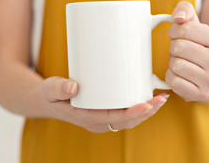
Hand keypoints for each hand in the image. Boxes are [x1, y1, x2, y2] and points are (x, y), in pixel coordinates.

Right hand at [39, 77, 168, 132]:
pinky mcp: (105, 112)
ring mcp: (102, 119)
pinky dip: (138, 108)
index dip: (133, 113)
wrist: (47, 102)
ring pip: (129, 119)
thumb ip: (58, 88)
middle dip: (146, 111)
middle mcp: (98, 122)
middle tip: (162, 99)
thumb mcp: (50, 90)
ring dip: (146, 111)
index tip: (147, 104)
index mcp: (87, 118)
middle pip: (127, 120)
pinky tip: (148, 98)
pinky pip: (125, 114)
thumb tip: (72, 86)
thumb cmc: (50, 95)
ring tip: (161, 99)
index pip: (114, 119)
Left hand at [165, 1, 208, 101]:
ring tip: (181, 61)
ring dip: (172, 62)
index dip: (174, 30)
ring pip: (175, 65)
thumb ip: (184, 9)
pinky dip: (171, 76)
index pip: (184, 29)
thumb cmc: (197, 45)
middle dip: (173, 47)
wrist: (208, 73)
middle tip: (179, 50)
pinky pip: (173, 82)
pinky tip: (180, 74)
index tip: (177, 34)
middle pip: (179, 47)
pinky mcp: (200, 94)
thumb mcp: (194, 24)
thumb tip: (178, 17)